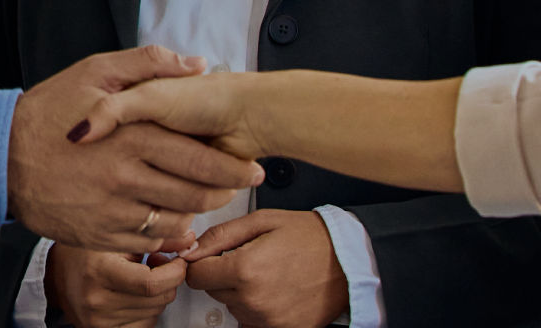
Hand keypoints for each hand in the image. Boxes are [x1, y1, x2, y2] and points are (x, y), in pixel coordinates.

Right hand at [10, 46, 267, 252]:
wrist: (0, 158)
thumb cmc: (48, 111)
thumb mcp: (95, 72)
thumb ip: (148, 63)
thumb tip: (196, 63)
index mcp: (133, 136)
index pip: (200, 158)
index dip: (232, 167)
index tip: (251, 168)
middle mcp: (127, 176)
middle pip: (195, 193)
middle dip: (225, 192)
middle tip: (239, 187)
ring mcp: (113, 210)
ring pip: (176, 219)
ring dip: (199, 213)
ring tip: (209, 202)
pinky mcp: (100, 234)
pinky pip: (148, 240)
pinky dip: (169, 234)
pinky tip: (177, 222)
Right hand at [44, 243, 187, 327]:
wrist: (58, 273)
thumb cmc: (89, 250)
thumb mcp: (119, 237)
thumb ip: (158, 238)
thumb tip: (190, 240)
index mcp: (98, 271)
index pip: (151, 284)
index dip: (175, 272)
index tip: (179, 260)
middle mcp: (95, 300)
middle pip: (157, 299)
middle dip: (169, 281)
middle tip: (159, 263)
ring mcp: (97, 320)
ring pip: (154, 313)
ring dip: (158, 296)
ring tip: (142, 277)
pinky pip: (144, 326)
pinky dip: (147, 311)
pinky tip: (135, 295)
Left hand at [182, 209, 346, 327]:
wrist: (350, 260)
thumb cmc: (310, 237)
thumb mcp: (262, 221)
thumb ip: (220, 235)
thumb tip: (191, 249)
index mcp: (245, 269)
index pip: (195, 276)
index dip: (202, 262)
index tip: (215, 255)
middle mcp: (254, 300)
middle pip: (213, 291)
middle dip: (223, 274)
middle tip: (251, 258)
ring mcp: (268, 319)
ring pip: (232, 307)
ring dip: (241, 292)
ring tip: (268, 272)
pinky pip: (252, 322)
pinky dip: (258, 307)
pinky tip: (275, 290)